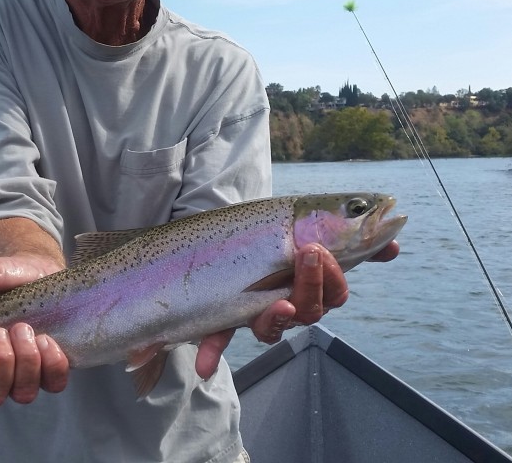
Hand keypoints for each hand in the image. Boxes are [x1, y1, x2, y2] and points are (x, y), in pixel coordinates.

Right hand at [0, 254, 69, 406]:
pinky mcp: (52, 368)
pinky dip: (51, 363)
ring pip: (23, 393)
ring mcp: (24, 373)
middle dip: (0, 360)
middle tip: (3, 329)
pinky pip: (54, 384)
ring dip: (25, 360)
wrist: (36, 266)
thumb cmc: (1, 274)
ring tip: (25, 328)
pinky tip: (46, 339)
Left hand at [194, 241, 398, 378]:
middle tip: (306, 252)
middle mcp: (288, 307)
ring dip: (276, 318)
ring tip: (278, 303)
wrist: (238, 233)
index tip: (318, 248)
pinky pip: (217, 338)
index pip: (333, 294)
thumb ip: (351, 239)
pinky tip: (204, 367)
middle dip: (309, 284)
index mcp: (312, 290)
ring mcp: (256, 314)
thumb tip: (394, 246)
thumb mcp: (313, 230)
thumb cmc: (281, 237)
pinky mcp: (223, 315)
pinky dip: (212, 352)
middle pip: (308, 311)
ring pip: (271, 327)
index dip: (331, 278)